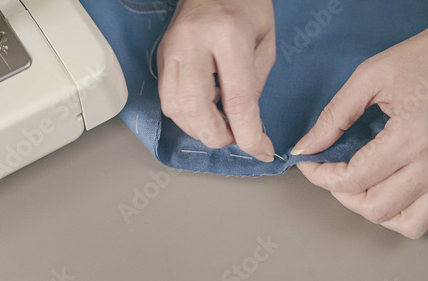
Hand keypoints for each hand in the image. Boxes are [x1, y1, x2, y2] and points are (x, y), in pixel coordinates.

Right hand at [157, 0, 275, 161]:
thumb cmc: (245, 6)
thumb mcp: (265, 42)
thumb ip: (255, 85)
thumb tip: (245, 125)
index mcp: (228, 34)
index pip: (237, 100)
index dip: (249, 135)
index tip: (260, 150)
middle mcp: (192, 42)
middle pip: (196, 109)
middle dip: (216, 135)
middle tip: (234, 138)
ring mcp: (171, 49)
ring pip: (175, 108)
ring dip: (198, 128)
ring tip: (220, 125)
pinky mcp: (161, 57)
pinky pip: (167, 99)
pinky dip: (186, 116)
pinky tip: (203, 111)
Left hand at [293, 17, 427, 238]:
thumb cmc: (424, 58)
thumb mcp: (371, 77)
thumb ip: (334, 116)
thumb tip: (305, 147)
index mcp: (409, 139)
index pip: (351, 180)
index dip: (319, 175)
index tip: (308, 163)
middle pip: (375, 208)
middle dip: (342, 194)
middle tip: (331, 172)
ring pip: (408, 224)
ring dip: (377, 210)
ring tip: (362, 186)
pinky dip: (413, 215)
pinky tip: (397, 194)